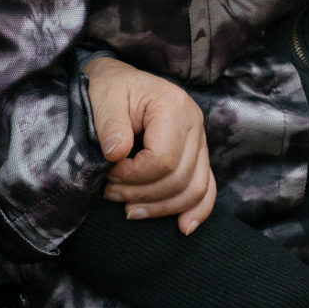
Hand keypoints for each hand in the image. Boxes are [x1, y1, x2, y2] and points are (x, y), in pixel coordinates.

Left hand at [83, 56, 216, 233]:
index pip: (163, 159)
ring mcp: (199, 139)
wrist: (116, 81)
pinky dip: (197, 209)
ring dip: (161, 207)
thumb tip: (117, 155)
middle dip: (142, 195)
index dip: (134, 176)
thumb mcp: (102, 98)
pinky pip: (206, 187)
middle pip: (179, 178)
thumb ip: (110, 126)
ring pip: (194, 189)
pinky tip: (183, 227)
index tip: (108, 174)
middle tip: (110, 193)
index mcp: (173, 105)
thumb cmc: (108, 89)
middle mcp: (194, 122)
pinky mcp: (197, 153)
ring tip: (129, 209)